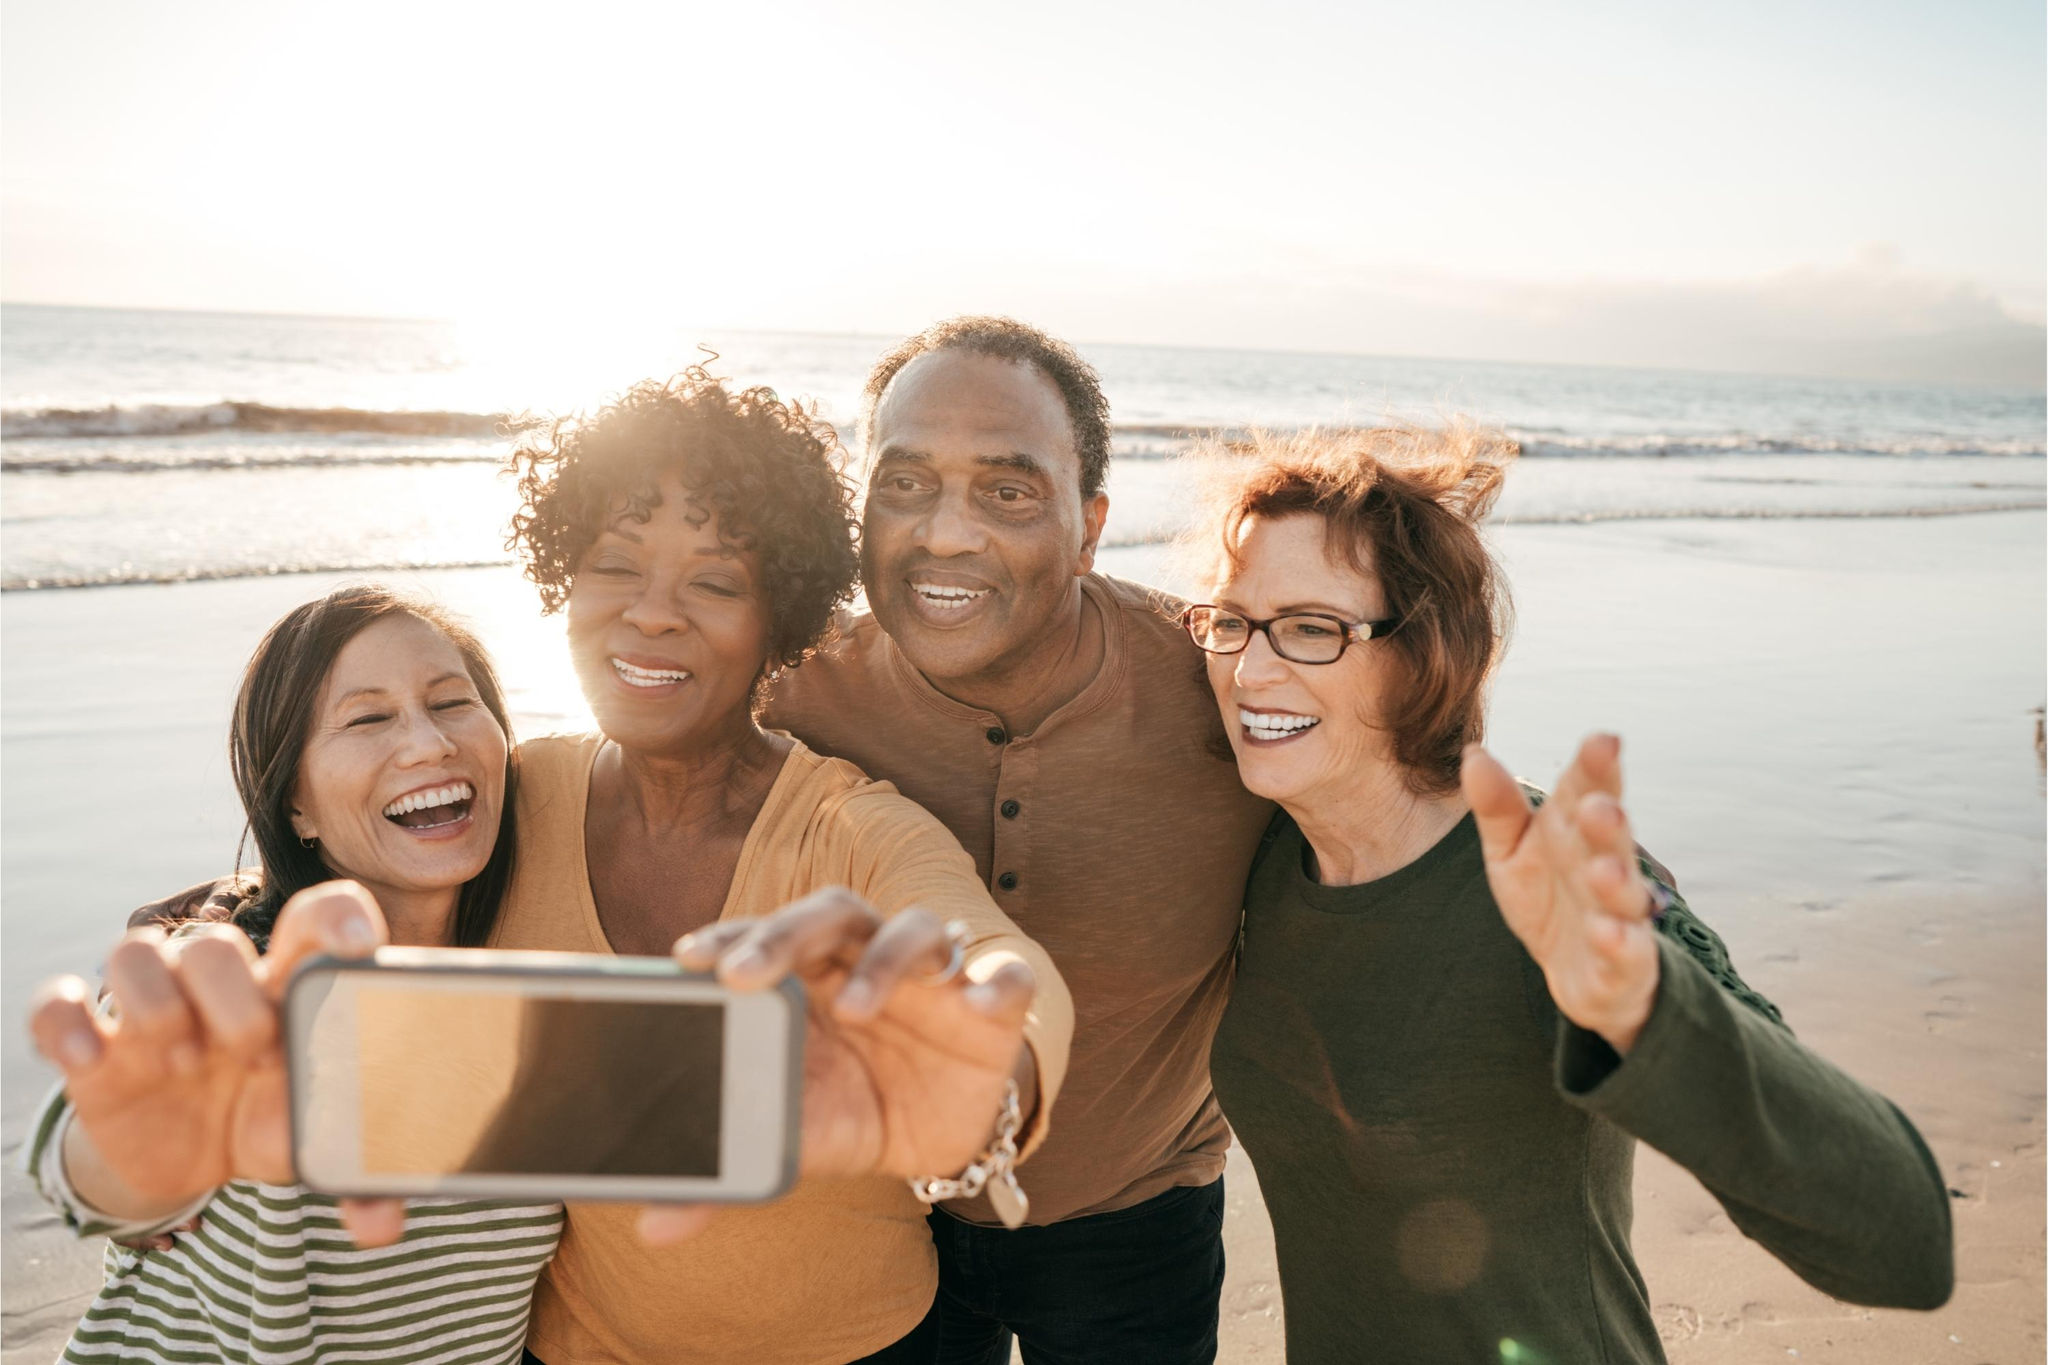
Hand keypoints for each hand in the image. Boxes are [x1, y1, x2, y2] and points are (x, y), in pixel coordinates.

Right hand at [28, 880, 406, 1245]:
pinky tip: (92, 1060)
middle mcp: (218, 990)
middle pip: (215, 944)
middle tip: (259, 1055)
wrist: (195, 1158)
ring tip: (183, 1066)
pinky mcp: (96, 1050)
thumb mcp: (311, 1140)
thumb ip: (356, 1177)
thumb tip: (382, 1224)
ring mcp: (151, 1015)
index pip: (313, 920)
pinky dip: (64, 1023)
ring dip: (157, 1005)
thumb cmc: (271, 1123)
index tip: (359, 948)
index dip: (335, 918)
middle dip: (236, 997)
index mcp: (286, 993)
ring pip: (137, 954)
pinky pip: (56, 1007)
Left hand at [642, 889, 1036, 1242]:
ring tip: (855, 1009)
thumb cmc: (850, 1112)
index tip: (687, 959)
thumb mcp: (794, 1138)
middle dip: (784, 933)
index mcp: (808, 976)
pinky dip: (998, 984)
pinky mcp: (992, 1005)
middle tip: (744, 973)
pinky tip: (980, 1004)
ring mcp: (932, 977)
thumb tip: (654, 1224)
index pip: (766, 935)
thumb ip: (730, 1165)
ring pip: (914, 929)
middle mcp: (866, 958)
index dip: (730, 936)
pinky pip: (1007, 977)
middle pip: (831, 913)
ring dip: (884, 960)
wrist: (933, 1140)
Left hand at [1461, 734, 1660, 1052]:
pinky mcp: (1623, 964)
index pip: (1588, 791)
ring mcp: (1618, 916)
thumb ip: (1497, 807)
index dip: (1597, 768)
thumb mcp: (1511, 851)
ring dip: (1616, 882)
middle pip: (1611, 839)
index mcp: (1575, 831)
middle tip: (1598, 806)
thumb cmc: (1547, 897)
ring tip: (1602, 870)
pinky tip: (1607, 932)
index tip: (1604, 740)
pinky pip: (1625, 954)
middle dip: (1608, 822)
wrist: (1578, 973)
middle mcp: (1604, 865)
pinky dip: (1619, 944)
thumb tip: (1473, 753)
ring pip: (1623, 896)